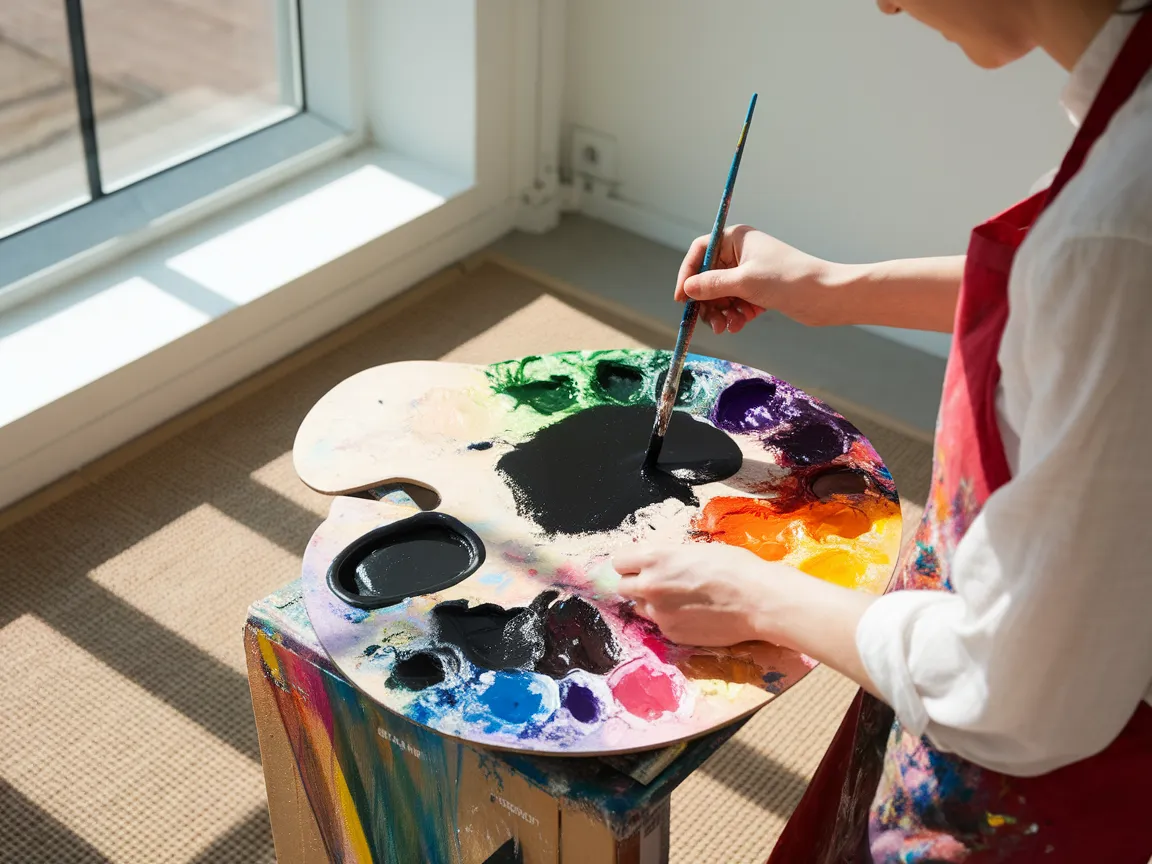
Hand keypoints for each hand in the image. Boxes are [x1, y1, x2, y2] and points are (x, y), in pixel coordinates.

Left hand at [612, 542, 802, 646]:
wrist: (759, 600)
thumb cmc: (735, 566)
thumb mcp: (695, 549)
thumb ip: (667, 558)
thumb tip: (654, 564)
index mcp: (654, 558)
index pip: (619, 561)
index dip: (631, 561)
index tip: (641, 563)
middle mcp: (650, 586)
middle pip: (623, 585)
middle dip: (636, 582)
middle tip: (658, 581)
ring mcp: (659, 613)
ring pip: (639, 606)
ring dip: (650, 602)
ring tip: (677, 598)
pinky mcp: (671, 633)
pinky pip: (659, 623)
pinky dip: (669, 618)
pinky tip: (691, 613)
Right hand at [675, 225, 845, 332]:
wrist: (826, 296)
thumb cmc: (788, 279)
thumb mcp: (745, 282)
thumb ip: (712, 285)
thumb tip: (687, 289)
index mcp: (736, 239)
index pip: (701, 251)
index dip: (688, 273)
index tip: (682, 298)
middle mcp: (740, 254)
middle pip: (708, 277)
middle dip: (707, 301)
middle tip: (710, 323)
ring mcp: (749, 273)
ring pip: (720, 294)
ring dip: (720, 312)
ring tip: (726, 327)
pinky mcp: (758, 291)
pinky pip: (735, 304)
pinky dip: (734, 315)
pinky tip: (739, 325)